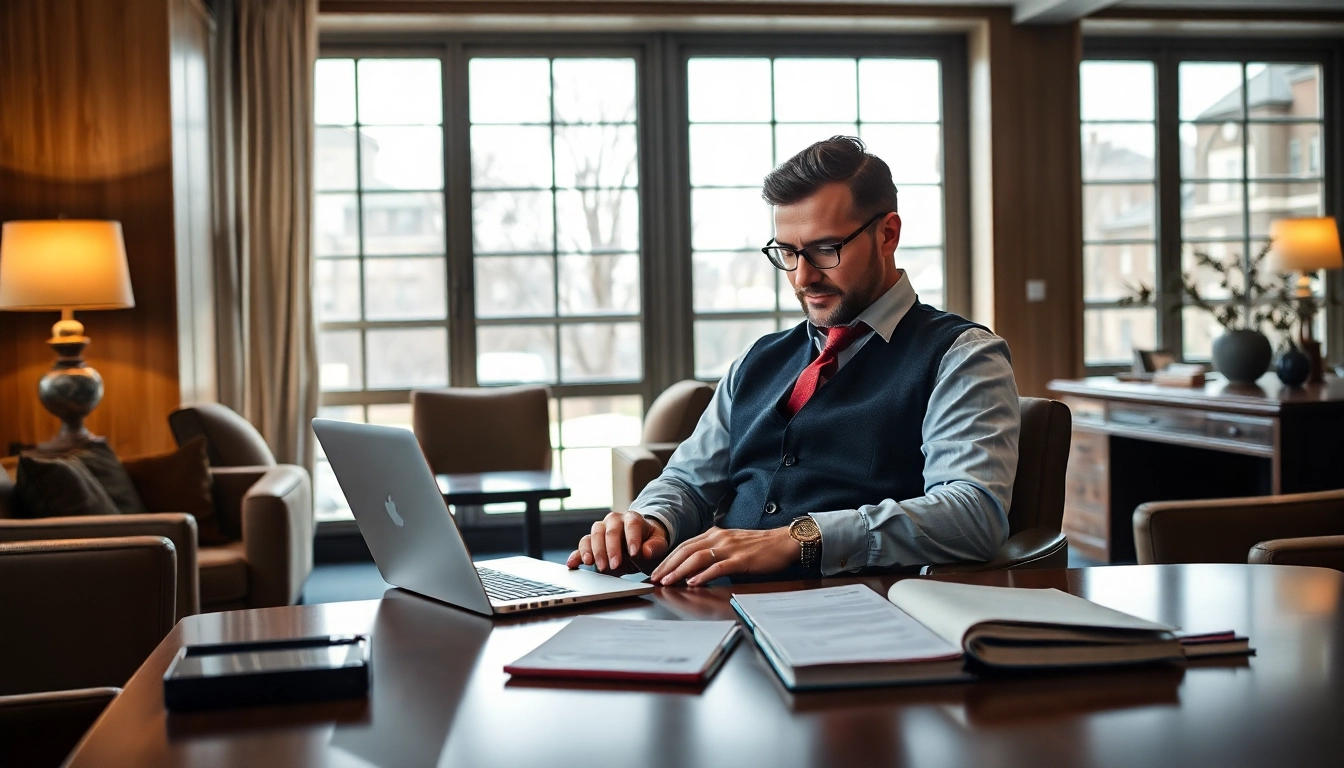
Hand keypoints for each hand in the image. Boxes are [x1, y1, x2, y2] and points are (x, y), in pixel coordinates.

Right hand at [567, 511, 669, 573]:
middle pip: (609, 531)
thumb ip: (655, 547)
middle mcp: (614, 520)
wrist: (638, 545)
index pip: (631, 524)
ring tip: (594, 565)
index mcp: (632, 518)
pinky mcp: (591, 542)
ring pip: (593, 535)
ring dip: (593, 551)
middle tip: (613, 565)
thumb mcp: (658, 544)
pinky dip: (576, 555)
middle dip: (610, 549)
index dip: (632, 538)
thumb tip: (646, 551)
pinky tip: (572, 564)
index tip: (634, 553)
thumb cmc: (649, 543)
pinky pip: (582, 546)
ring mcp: (601, 530)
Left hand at [649, 527, 798, 586]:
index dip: (668, 558)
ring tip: (668, 582)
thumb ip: (714, 552)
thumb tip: (695, 568)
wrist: (784, 541)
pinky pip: (718, 567)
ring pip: (697, 557)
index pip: (684, 546)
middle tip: (655, 578)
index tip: (657, 570)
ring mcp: (730, 548)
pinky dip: (703, 575)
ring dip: (680, 571)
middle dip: (668, 565)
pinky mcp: (741, 559)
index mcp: (715, 534)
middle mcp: (719, 538)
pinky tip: (694, 582)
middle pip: (686, 551)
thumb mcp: (731, 545)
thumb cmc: (758, 547)